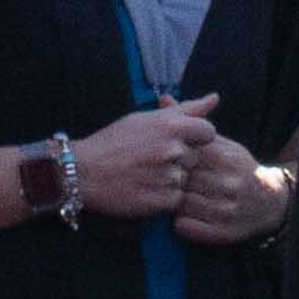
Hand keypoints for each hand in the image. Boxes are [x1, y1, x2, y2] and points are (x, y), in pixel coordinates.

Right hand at [69, 97, 215, 223]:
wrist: (84, 172)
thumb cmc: (113, 142)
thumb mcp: (146, 118)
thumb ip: (186, 109)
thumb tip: (215, 98)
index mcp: (172, 125)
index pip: (208, 132)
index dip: (195, 138)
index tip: (177, 142)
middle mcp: (174, 149)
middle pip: (197, 157)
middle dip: (181, 159)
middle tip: (152, 160)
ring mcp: (169, 176)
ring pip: (186, 179)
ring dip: (171, 179)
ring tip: (146, 175)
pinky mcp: (163, 200)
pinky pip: (177, 199)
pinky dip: (164, 197)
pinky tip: (144, 189)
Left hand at [169, 133, 288, 247]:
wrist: (269, 203)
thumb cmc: (237, 169)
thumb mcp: (223, 145)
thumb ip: (194, 129)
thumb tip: (164, 102)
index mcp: (227, 158)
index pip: (186, 154)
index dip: (173, 158)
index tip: (170, 162)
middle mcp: (229, 184)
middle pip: (181, 180)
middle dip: (171, 180)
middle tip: (166, 181)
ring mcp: (226, 209)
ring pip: (180, 203)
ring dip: (172, 201)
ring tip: (175, 197)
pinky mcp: (222, 232)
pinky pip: (185, 226)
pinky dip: (179, 221)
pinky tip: (184, 214)